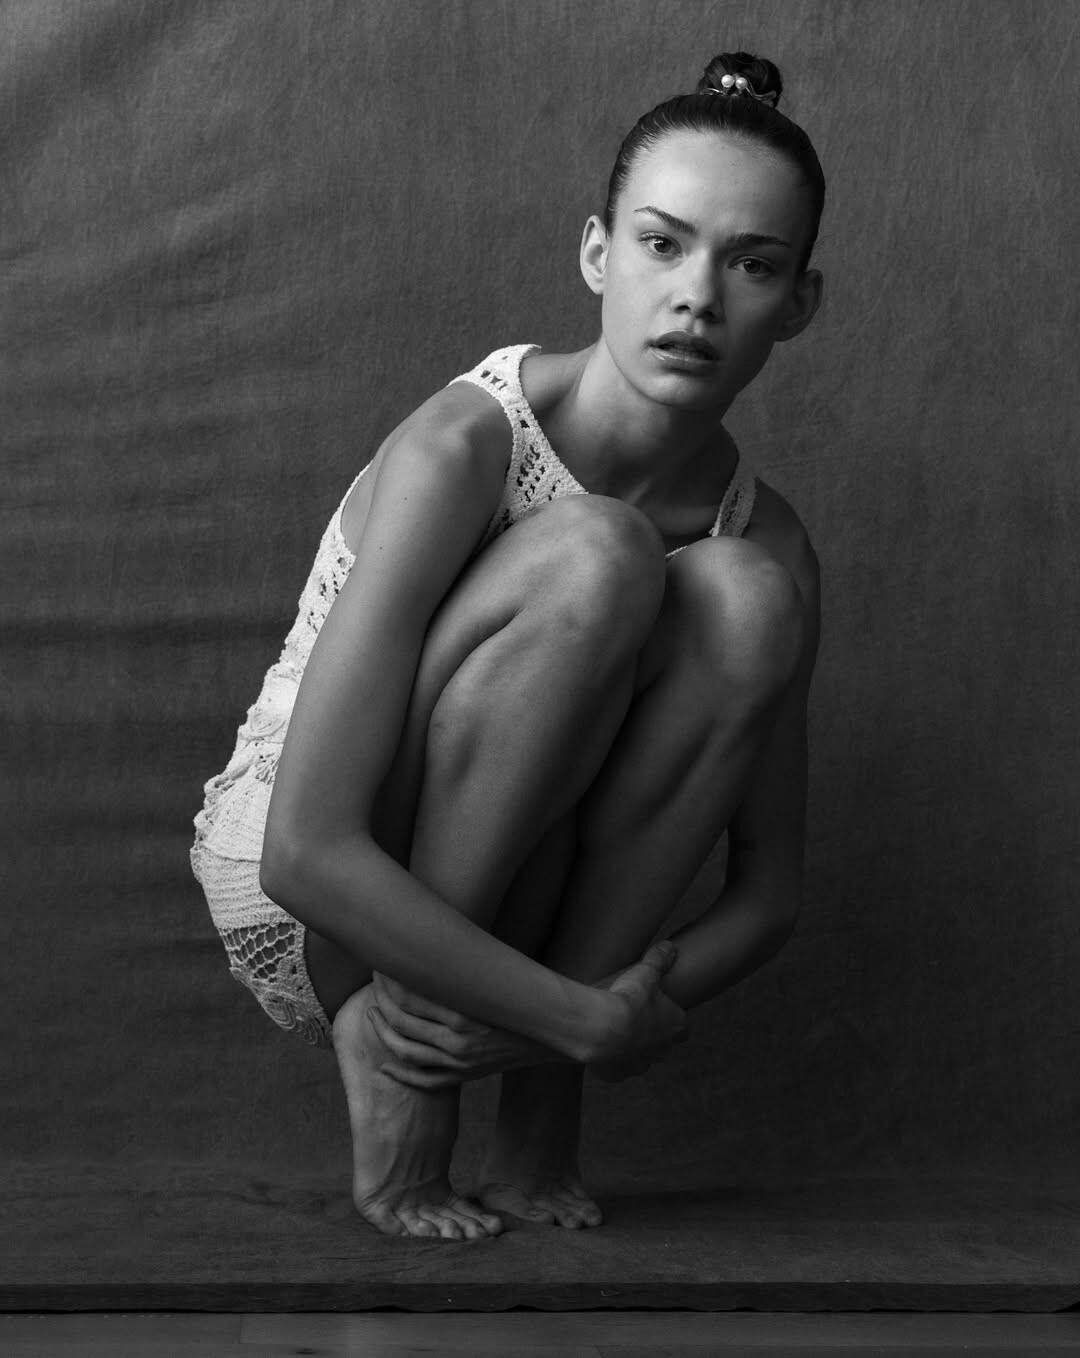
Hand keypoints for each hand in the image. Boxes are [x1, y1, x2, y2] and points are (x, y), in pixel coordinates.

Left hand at [365, 972, 559, 1089]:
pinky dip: (400, 1074)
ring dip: (383, 1032)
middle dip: (381, 1001)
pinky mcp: (466, 1076)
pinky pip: (424, 1081)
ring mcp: (461, 1062)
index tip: (381, 963)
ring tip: (372, 1013)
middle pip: (401, 1022)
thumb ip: (461, 968)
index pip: (409, 997)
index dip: (389, 981)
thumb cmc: (525, 995)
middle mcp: (459, 1040)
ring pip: (405, 1051)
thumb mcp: (494, 977)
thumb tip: (429, 945)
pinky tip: (384, 1064)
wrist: (556, 1035)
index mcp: (464, 1012)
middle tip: (373, 982)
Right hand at [588, 941, 687, 1080]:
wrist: (602, 1029)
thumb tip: (670, 946)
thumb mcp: (646, 973)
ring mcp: (640, 1065)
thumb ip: (659, 959)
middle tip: (635, 1018)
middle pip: (663, 1045)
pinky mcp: (618, 1075)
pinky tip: (600, 1045)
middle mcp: (662, 1050)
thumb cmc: (629, 999)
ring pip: (640, 1059)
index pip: (684, 1027)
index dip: (673, 1018)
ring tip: (614, 1031)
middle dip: (652, 1035)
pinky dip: (610, 1060)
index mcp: (676, 1027)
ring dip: (631, 1048)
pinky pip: (617, 1069)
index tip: (659, 1008)